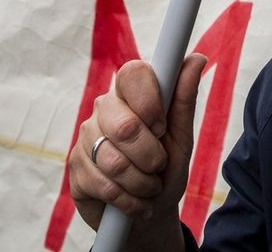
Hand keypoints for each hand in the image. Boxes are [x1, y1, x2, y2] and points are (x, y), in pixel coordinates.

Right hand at [69, 55, 206, 243]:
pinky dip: (128, 201)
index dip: (149, 102)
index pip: (133, 73)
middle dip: (151, 156)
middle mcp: (104, 109)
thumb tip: (196, 58)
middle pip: (125, 125)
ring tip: (149, 188)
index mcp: (131, 93)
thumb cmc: (165, 170)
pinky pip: (104, 185)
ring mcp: (85, 137)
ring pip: (114, 161)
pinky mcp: (74, 167)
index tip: (161, 127)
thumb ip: (184, 99)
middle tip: (159, 167)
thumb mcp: (181, 138)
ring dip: (142, 184)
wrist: (147, 212)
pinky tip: (134, 202)